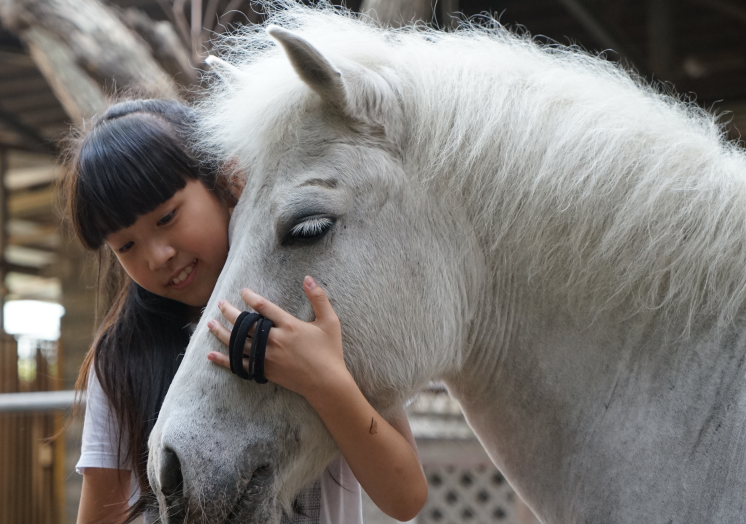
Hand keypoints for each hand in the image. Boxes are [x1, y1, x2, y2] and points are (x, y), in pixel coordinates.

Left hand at [206, 276, 351, 399]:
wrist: (326, 383)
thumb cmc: (330, 352)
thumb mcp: (330, 322)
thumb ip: (319, 298)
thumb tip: (308, 278)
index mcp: (289, 326)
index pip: (264, 307)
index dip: (251, 297)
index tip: (243, 291)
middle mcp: (274, 340)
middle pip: (245, 324)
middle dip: (230, 312)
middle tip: (220, 303)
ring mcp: (267, 357)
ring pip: (238, 343)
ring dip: (222, 332)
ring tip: (209, 323)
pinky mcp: (264, 371)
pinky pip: (239, 365)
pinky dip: (224, 360)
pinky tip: (211, 355)